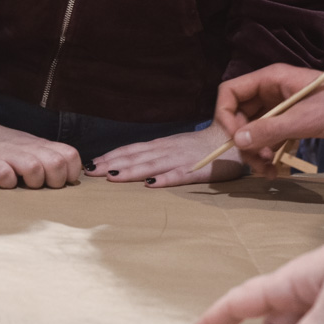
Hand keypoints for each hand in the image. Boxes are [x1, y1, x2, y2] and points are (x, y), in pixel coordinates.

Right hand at [0, 66, 79, 188]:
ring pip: (35, 168)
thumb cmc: (4, 146)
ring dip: (33, 181)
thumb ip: (49, 157)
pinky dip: (7, 182)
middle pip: (57, 164)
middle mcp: (28, 149)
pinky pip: (4, 175)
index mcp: (40, 146)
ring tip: (22, 183)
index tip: (59, 181)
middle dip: (55, 181)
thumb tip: (70, 177)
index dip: (70, 172)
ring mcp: (8, 155)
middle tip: (41, 185)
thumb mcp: (31, 147)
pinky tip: (3, 182)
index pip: (71, 156)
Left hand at [86, 125, 243, 186]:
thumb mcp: (175, 147)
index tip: (92, 163)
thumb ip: (157, 155)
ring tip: (111, 177)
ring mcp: (181, 160)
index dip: (111, 156)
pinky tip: (150, 185)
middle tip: (90, 171)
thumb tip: (134, 165)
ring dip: (131, 171)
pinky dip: (165, 179)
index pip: (132, 150)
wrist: (233, 139)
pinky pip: (180, 175)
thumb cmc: (202, 147)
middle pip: (136, 157)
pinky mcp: (198, 170)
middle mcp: (167, 150)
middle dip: (112, 164)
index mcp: (162, 145)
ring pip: (152, 165)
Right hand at [213, 57, 323, 176]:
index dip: (226, 116)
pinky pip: (272, 138)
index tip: (237, 140)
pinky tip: (278, 169)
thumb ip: (270, 129)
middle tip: (259, 162)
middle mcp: (272, 92)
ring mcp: (282, 108)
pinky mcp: (294, 122)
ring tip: (269, 170)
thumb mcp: (306, 119)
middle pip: (239, 116)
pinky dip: (271, 154)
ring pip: (255, 131)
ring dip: (257, 152)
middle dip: (245, 141)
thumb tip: (238, 141)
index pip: (229, 93)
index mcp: (270, 81)